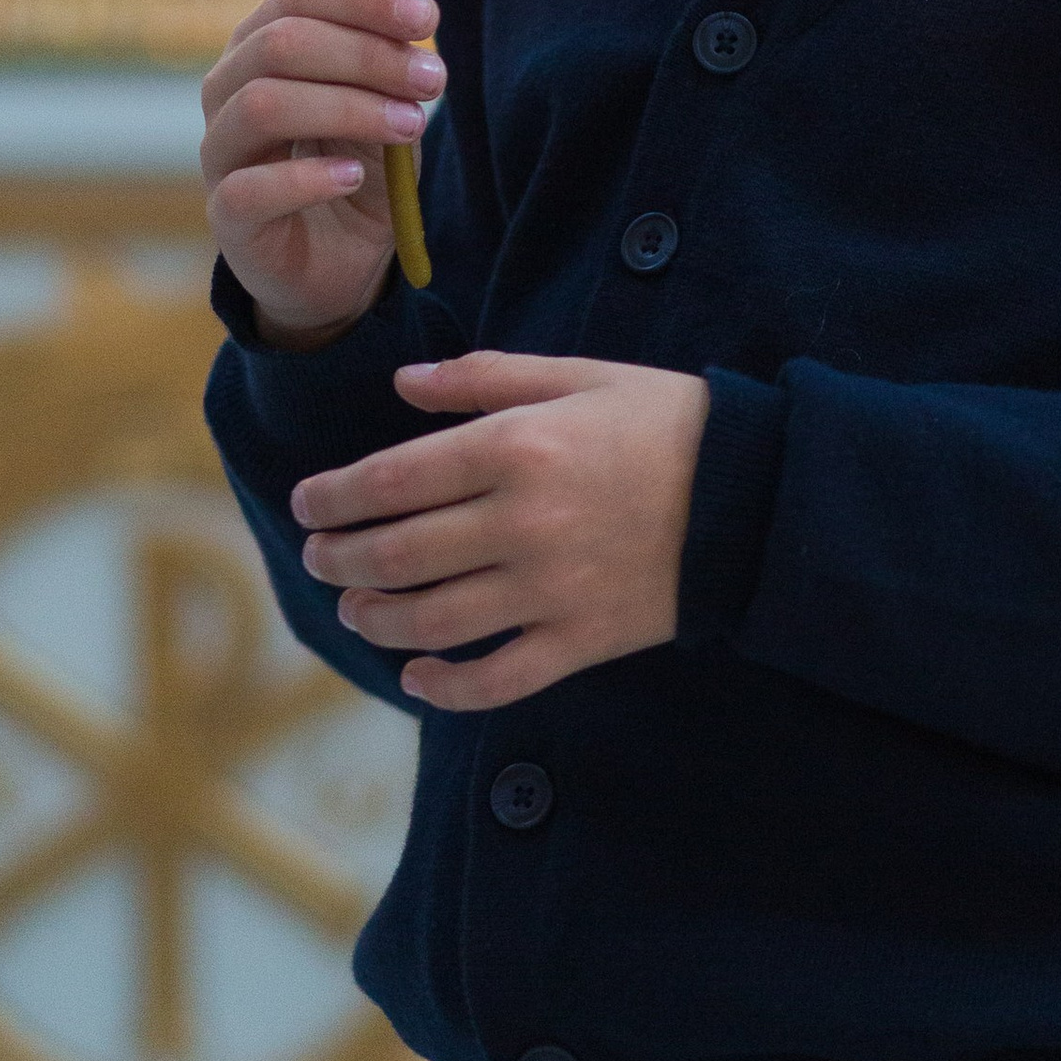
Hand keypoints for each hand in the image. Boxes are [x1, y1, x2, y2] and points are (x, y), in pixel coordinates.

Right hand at [201, 0, 442, 344]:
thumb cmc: (360, 163)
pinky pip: (250, 188)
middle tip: (432, 81)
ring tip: (409, 126)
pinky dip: (308, 178)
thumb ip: (391, 42)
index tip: (428, 19)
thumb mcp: (388, 98)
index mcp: (263, 43)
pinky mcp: (226, 216)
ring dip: (348, 109)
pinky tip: (354, 176)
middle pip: (282, 44)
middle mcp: (228, 88)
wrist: (343, 260)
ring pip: (263, 105)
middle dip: (367, 56)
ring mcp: (220, 152)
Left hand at [292, 349, 711, 709]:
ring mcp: (549, 590)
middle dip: (341, 557)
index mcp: (518, 447)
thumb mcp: (578, 374)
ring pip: (433, 620)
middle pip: (400, 554)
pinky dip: (447, 686)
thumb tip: (403, 384)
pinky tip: (416, 676)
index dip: (336, 496)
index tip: (307, 504)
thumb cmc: (663, 418)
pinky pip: (497, 678)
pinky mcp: (580, 640)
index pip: (395, 479)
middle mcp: (522, 522)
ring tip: (353, 607)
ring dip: (377, 617)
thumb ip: (484, 377)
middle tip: (316, 557)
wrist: (753, 491)